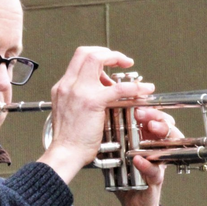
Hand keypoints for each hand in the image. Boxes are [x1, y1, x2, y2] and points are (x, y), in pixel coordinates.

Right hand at [37, 47, 153, 183]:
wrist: (65, 153)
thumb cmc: (69, 139)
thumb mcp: (69, 111)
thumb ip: (80, 98)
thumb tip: (100, 91)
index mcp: (63, 87)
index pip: (79, 58)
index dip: (97, 54)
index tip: (109, 60)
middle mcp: (69, 85)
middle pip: (87, 53)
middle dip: (107, 52)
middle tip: (122, 60)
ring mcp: (79, 91)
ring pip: (98, 60)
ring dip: (118, 59)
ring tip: (131, 68)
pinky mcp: (92, 102)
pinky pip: (118, 88)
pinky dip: (134, 87)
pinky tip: (143, 90)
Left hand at [115, 108, 180, 205]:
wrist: (132, 204)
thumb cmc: (126, 176)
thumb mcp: (117, 152)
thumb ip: (110, 135)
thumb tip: (97, 114)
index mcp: (148, 139)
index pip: (152, 118)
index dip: (146, 108)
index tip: (134, 101)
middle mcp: (157, 149)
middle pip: (165, 126)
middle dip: (156, 116)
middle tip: (143, 112)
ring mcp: (159, 163)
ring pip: (168, 144)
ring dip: (160, 134)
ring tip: (150, 128)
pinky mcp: (156, 180)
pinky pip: (156, 171)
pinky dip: (148, 165)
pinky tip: (139, 159)